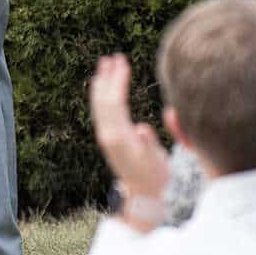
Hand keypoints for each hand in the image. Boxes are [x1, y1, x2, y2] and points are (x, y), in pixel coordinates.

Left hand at [88, 54, 170, 202]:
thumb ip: (148, 145)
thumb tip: (142, 129)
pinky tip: (104, 86)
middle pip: (103, 100)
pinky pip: (101, 111)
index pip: (114, 102)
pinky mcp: (108, 138)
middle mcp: (108, 135)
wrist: (142, 197)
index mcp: (119, 138)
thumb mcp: (155, 162)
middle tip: (112, 56)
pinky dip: (101, 95)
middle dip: (107, 77)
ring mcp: (106, 136)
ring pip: (99, 104)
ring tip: (105, 64)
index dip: (117, 81)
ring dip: (102, 83)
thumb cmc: (154, 178)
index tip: (122, 62)